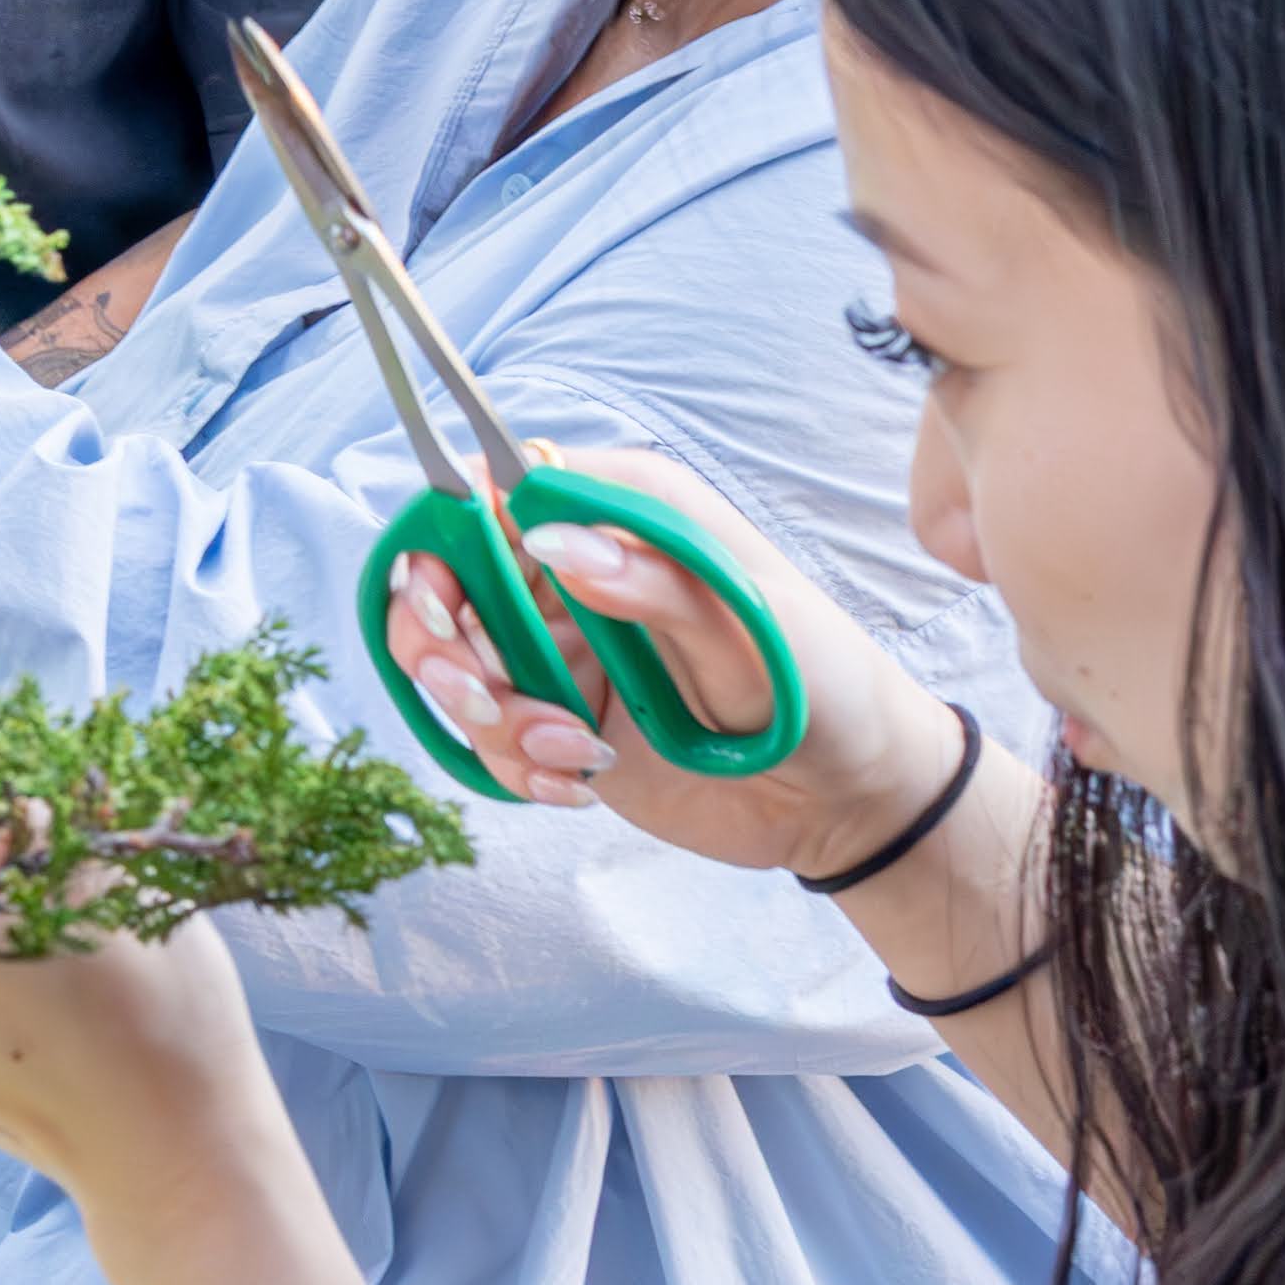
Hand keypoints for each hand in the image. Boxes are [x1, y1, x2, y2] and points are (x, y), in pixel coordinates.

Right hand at [381, 446, 963, 876]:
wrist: (846, 799)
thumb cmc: (824, 688)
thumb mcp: (753, 629)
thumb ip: (656, 582)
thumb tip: (557, 536)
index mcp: (625, 513)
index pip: (497, 485)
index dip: (447, 533)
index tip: (447, 599)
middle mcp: (577, 570)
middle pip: (444, 575)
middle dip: (439, 641)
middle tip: (482, 691)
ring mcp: (561, 646)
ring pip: (451, 662)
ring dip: (489, 715)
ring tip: (569, 749)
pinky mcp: (556, 717)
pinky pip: (485, 736)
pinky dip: (514, 764)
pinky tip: (579, 779)